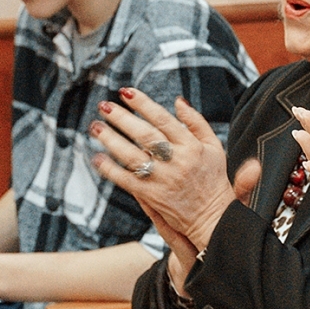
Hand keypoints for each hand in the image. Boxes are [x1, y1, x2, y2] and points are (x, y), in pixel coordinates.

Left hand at [90, 89, 233, 250]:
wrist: (213, 216)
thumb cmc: (212, 178)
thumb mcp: (213, 146)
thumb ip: (196, 122)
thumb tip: (178, 100)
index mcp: (192, 146)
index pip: (163, 119)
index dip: (143, 104)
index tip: (126, 92)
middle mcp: (177, 161)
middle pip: (145, 135)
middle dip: (122, 118)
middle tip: (104, 106)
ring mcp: (163, 179)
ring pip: (132, 156)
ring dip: (111, 140)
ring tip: (96, 127)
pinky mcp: (152, 196)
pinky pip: (127, 180)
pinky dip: (110, 170)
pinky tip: (97, 158)